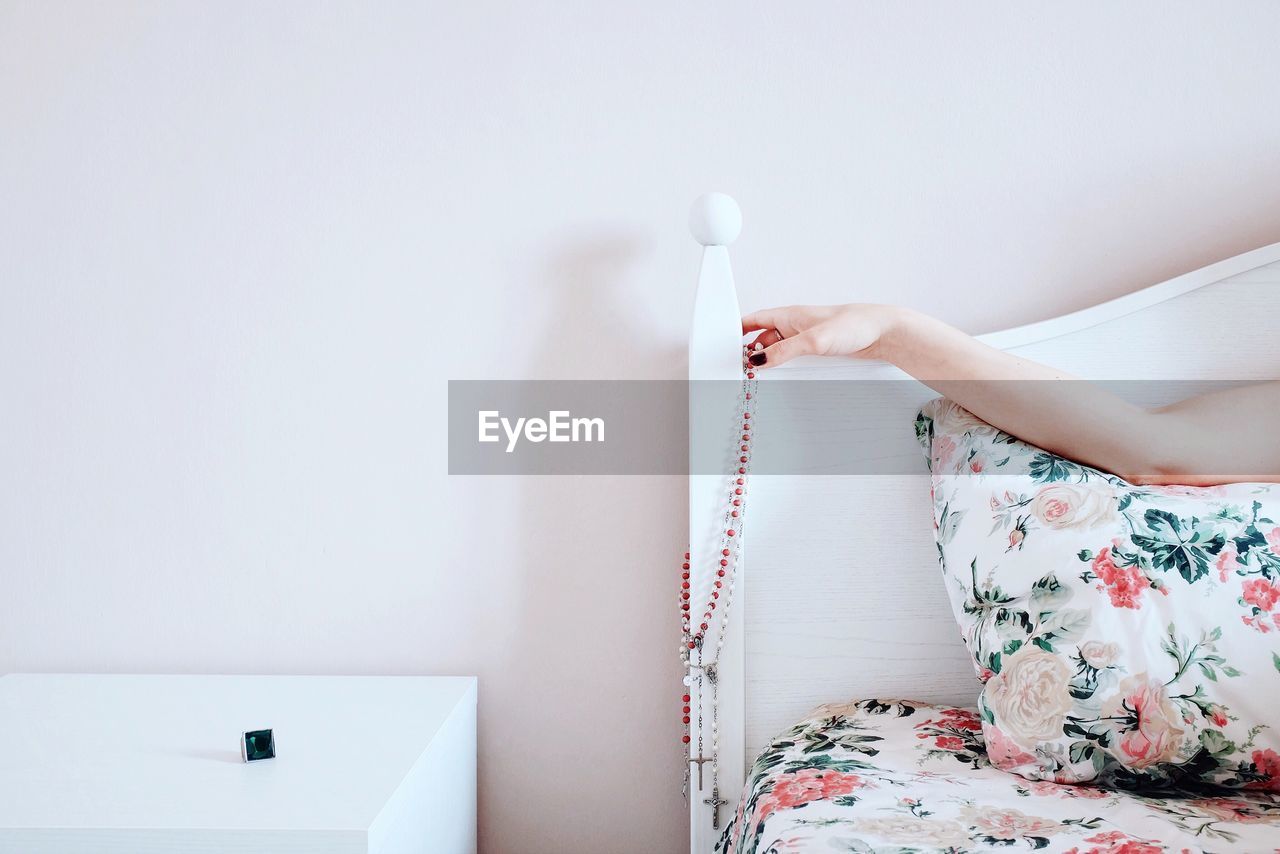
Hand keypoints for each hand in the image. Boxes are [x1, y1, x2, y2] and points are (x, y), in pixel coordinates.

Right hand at [742, 304, 908, 367]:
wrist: (883, 333)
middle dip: (751, 352)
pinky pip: (793, 359)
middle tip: (741, 368)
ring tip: (761, 375)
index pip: (754, 320)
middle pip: (762, 339)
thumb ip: (784, 351)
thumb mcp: (814, 340)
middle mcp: (795, 326)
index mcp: (789, 315)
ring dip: (769, 361)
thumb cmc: (855, 325)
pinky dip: (785, 367)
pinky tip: (785, 376)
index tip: (723, 343)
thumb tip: (759, 360)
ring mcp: (806, 339)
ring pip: (778, 351)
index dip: (737, 330)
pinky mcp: (817, 351)